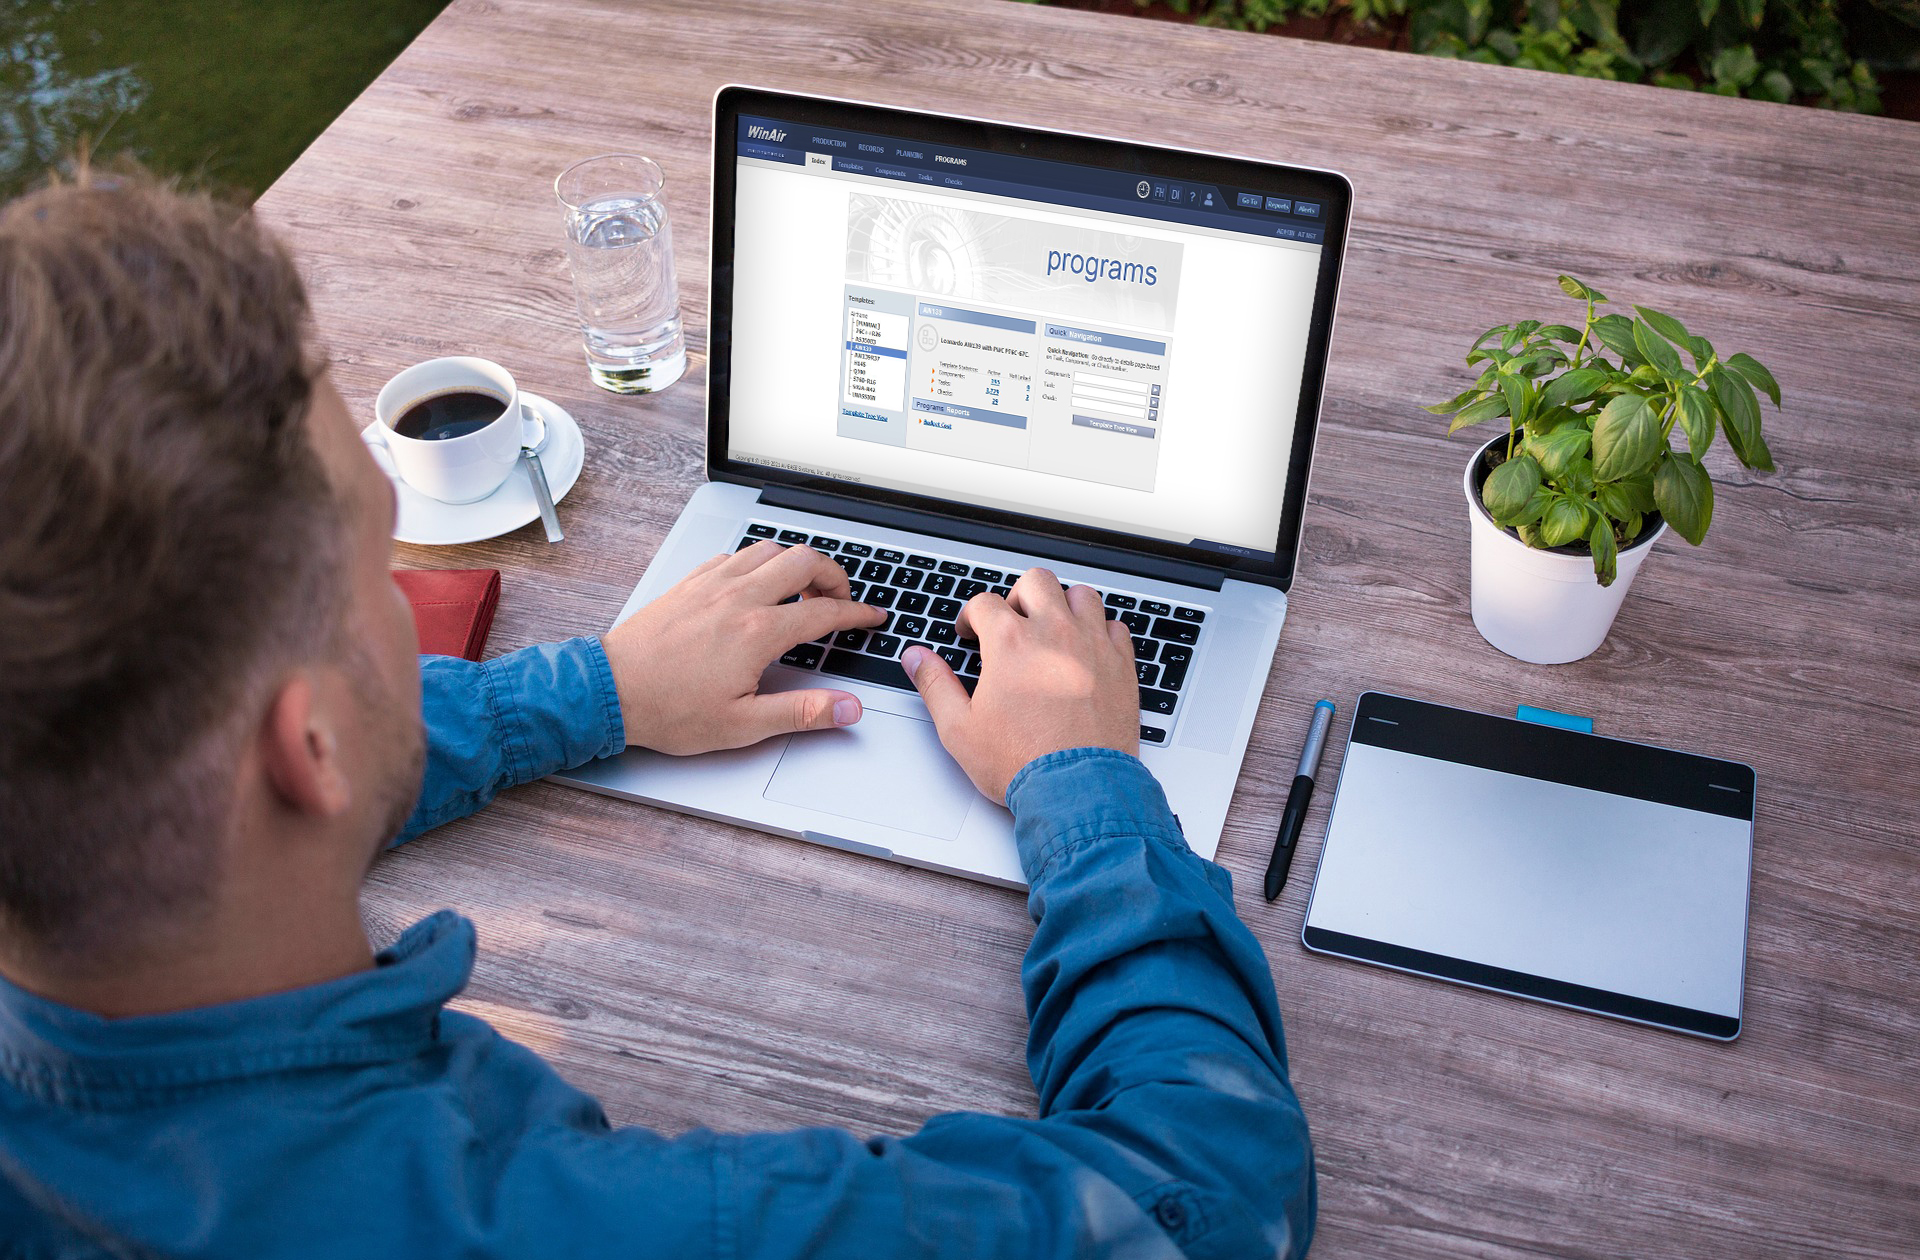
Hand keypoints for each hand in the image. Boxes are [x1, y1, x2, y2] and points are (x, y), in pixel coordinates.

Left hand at [602, 542, 884, 753]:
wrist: (611, 690)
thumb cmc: (669, 709)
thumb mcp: (744, 726)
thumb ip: (803, 713)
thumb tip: (847, 708)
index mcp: (758, 632)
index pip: (825, 612)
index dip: (857, 613)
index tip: (872, 617)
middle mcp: (738, 598)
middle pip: (804, 561)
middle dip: (834, 574)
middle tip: (841, 597)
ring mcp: (712, 584)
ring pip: (769, 549)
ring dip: (795, 563)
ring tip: (803, 588)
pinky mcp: (690, 582)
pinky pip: (735, 555)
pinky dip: (757, 562)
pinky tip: (755, 584)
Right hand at [901, 567, 1138, 801]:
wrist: (1078, 790)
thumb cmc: (1022, 762)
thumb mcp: (959, 729)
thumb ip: (935, 685)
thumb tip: (916, 659)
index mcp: (1010, 642)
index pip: (985, 603)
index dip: (972, 616)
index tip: (972, 632)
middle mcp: (1054, 633)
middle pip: (1036, 581)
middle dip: (1018, 596)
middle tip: (1012, 622)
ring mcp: (1092, 645)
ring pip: (1082, 595)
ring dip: (1064, 605)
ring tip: (1053, 629)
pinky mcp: (1122, 665)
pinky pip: (1116, 627)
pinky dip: (1101, 631)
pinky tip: (1089, 650)